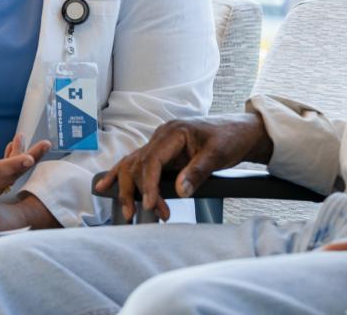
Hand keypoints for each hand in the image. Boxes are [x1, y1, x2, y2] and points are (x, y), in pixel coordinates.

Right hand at [0, 115, 51, 207]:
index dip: (12, 164)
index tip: (28, 158)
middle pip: (10, 174)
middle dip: (29, 158)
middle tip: (45, 144)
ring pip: (11, 174)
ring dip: (20, 156)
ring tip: (21, 136)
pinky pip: (8, 176)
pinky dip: (14, 161)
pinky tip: (14, 144)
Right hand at [93, 113, 271, 221]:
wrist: (241, 131)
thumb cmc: (230, 138)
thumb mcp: (218, 155)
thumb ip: (197, 172)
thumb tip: (180, 191)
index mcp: (173, 132)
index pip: (152, 161)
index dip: (149, 185)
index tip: (151, 206)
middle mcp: (162, 135)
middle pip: (138, 164)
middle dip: (139, 192)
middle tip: (147, 215)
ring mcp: (159, 143)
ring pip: (133, 165)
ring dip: (129, 188)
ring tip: (127, 211)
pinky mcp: (162, 151)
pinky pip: (137, 163)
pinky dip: (121, 174)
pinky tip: (105, 185)